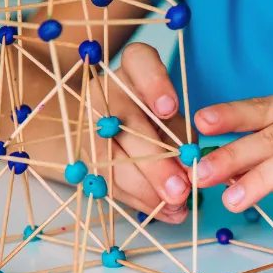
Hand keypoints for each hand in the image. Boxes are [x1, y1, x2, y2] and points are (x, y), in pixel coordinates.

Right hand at [82, 43, 191, 222]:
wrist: (91, 124)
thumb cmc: (148, 116)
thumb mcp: (168, 116)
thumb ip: (182, 137)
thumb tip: (191, 174)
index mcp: (134, 70)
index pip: (139, 61)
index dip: (155, 83)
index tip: (169, 109)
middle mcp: (108, 92)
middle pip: (128, 125)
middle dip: (156, 162)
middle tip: (181, 189)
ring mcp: (89, 125)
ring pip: (114, 159)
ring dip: (148, 188)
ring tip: (177, 205)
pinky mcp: (81, 154)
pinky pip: (108, 181)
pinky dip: (139, 200)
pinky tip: (165, 211)